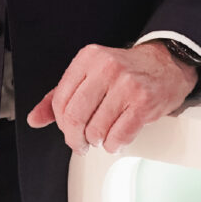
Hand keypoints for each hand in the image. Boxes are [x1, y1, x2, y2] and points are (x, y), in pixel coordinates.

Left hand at [27, 41, 197, 154]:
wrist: (165, 63)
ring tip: (104, 134)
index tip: (69, 130)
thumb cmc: (126, 71)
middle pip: (75, 117)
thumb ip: (59, 95)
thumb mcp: (89, 73)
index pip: (60, 100)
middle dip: (76, 138)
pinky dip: (114, 144)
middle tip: (82, 142)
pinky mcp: (143, 101)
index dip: (61, 124)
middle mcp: (106, 66)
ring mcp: (126, 83)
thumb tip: (35, 118)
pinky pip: (117, 136)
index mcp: (88, 57)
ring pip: (95, 130)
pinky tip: (117, 136)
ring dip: (98, 141)